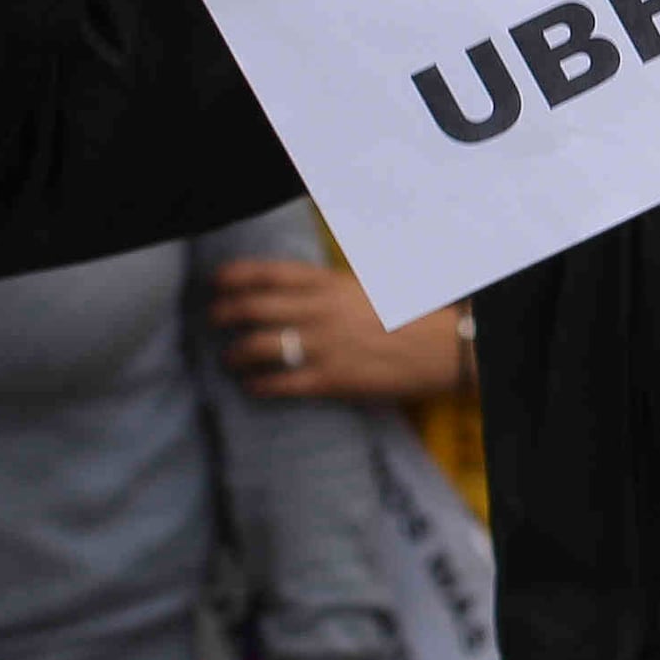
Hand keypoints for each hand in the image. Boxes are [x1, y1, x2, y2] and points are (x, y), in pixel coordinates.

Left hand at [215, 260, 465, 404]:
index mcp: (329, 284)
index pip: (268, 272)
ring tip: (230, 360)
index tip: (217, 283)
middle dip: (222, 314)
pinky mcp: (331, 380)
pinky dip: (257, 386)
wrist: (443, 347)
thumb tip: (288, 290)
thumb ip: (324, 288)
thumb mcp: (363, 288)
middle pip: (251, 308)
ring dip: (233, 355)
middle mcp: (320, 311)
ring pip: (255, 348)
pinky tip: (253, 387)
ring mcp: (324, 346)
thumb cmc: (404, 316)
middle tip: (215, 321)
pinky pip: (278, 384)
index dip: (234, 276)